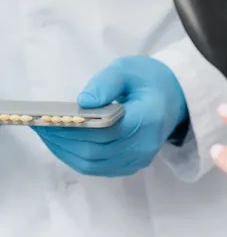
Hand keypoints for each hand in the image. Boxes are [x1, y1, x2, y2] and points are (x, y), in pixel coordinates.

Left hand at [32, 56, 188, 176]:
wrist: (175, 97)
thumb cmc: (150, 80)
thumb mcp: (129, 69)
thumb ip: (107, 82)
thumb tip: (83, 102)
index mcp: (148, 118)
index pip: (106, 131)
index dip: (74, 128)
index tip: (50, 118)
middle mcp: (145, 144)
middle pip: (96, 151)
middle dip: (63, 140)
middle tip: (41, 125)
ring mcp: (139, 158)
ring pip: (93, 164)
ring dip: (65, 151)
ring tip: (47, 134)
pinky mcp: (131, 164)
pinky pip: (97, 168)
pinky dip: (75, 157)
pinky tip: (63, 143)